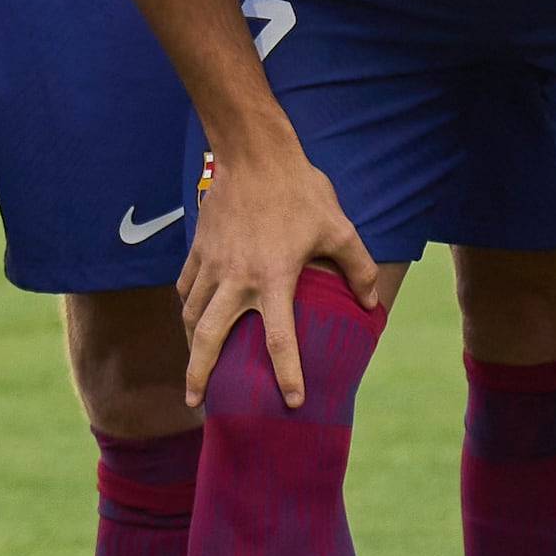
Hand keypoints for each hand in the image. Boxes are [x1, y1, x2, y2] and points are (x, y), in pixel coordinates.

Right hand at [178, 137, 380, 409]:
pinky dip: (187, 307)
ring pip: (191, 315)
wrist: (253, 152)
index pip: (278, 338)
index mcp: (273, 277)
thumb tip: (370, 304)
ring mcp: (212, 263)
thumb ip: (357, 267)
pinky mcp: (198, 248)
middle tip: (198, 403)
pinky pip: (185, 287)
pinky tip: (191, 317)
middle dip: (200, 374)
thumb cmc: (300, 190)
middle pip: (209, 338)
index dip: (286, 373)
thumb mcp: (339, 227)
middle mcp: (236, 277)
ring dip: (191, 345)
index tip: (291, 402)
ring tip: (194, 369)